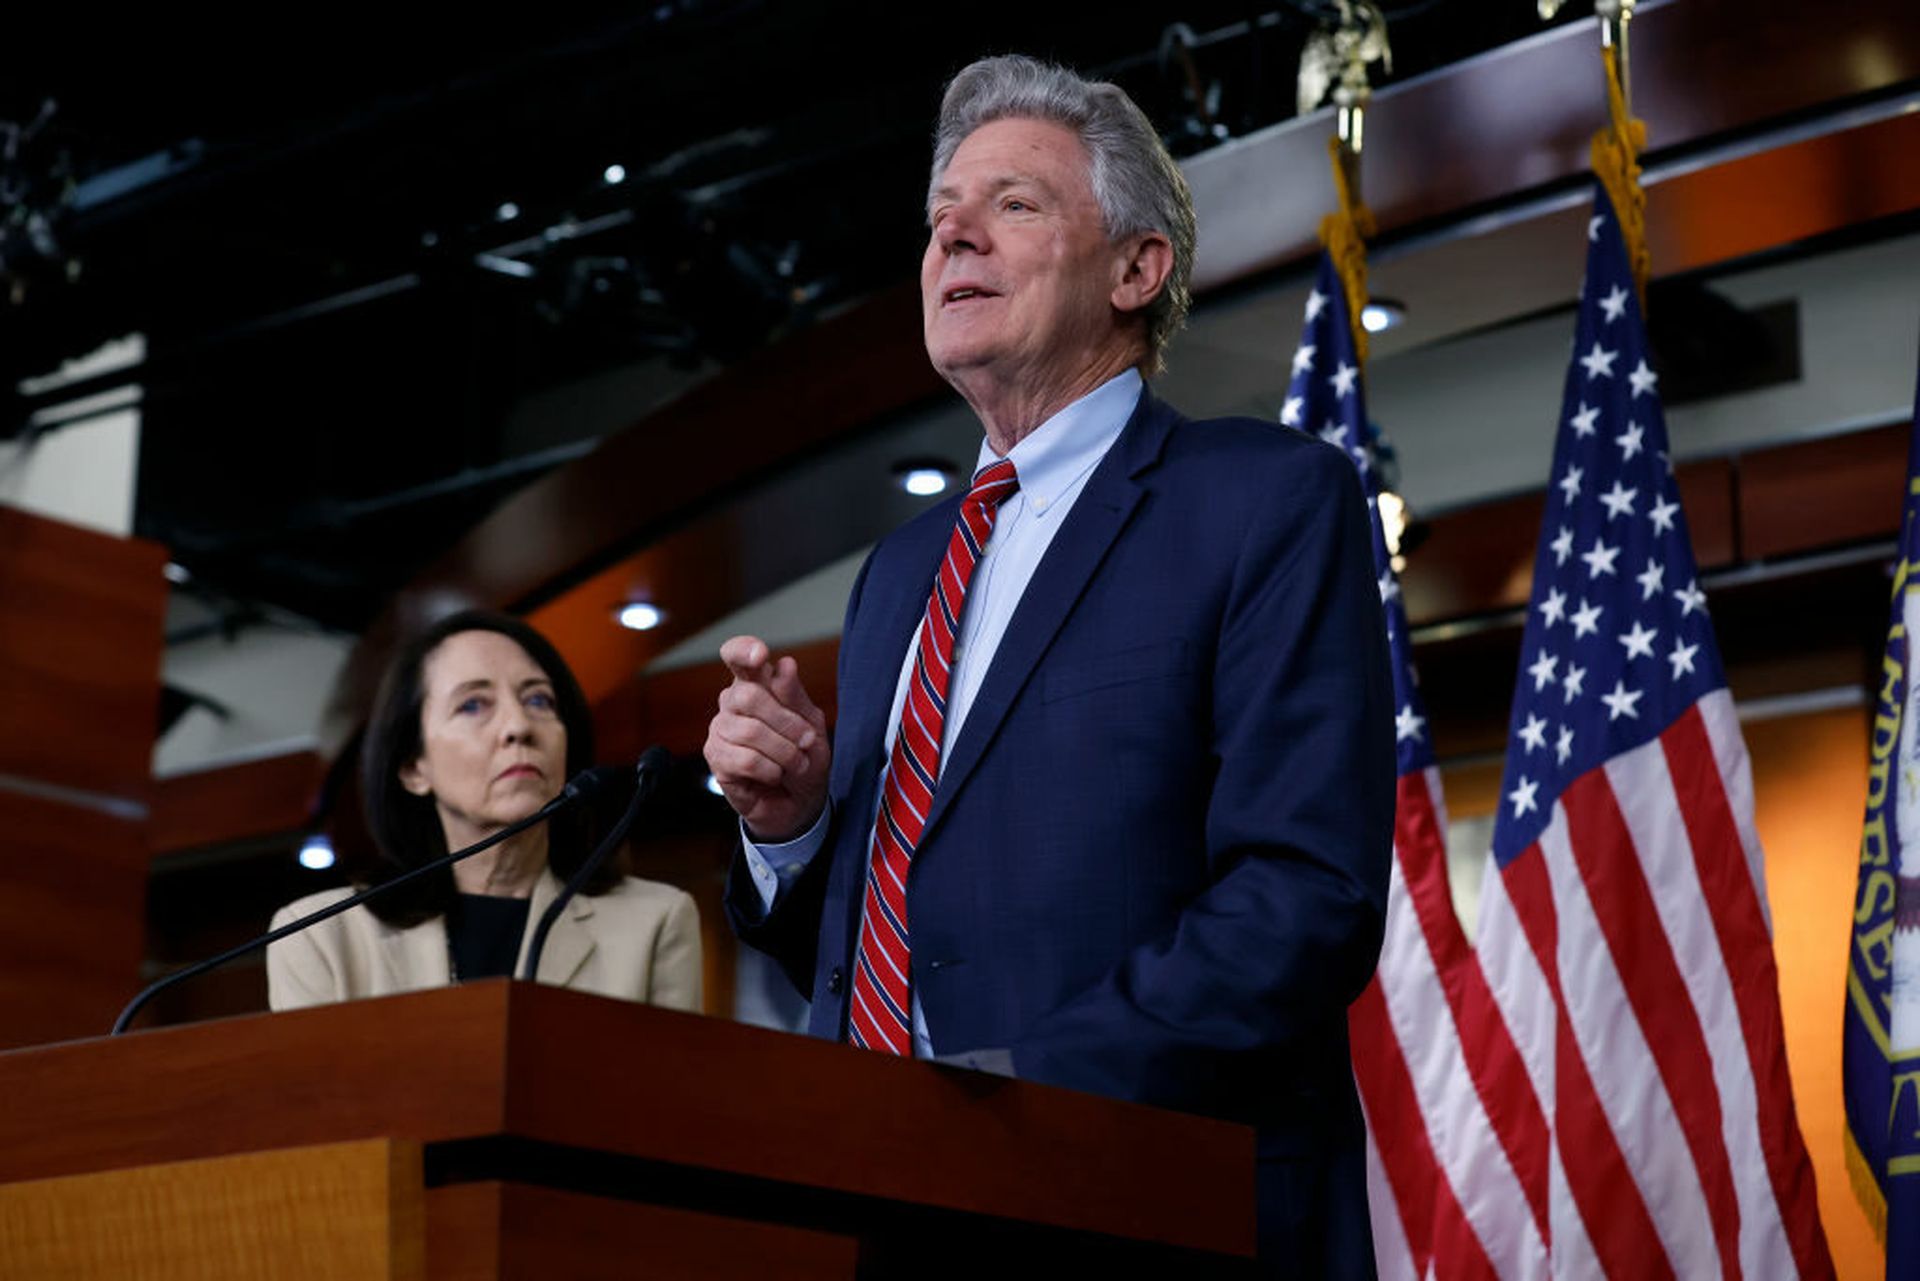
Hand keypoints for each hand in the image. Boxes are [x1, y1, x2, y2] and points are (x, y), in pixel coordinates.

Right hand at [704, 635, 830, 842]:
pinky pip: (745, 760)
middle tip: (807, 741)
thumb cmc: (804, 756)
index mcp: (755, 684)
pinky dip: (771, 770)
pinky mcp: (716, 759)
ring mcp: (721, 730)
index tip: (760, 655)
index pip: (736, 655)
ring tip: (796, 764)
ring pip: (750, 732)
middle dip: (786, 722)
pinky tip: (775, 775)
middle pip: (749, 695)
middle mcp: (732, 702)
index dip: (743, 650)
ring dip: (784, 752)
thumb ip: (795, 696)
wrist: (800, 801)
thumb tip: (785, 664)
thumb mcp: (811, 723)